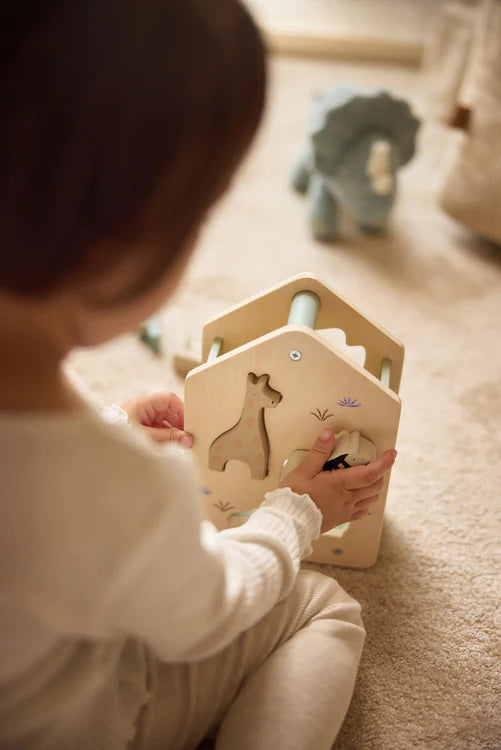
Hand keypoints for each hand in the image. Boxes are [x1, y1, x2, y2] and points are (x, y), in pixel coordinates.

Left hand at [121, 392, 193, 446]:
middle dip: (179, 424)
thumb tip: (188, 439)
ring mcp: (140, 419)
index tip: (190, 424)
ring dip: (172, 434)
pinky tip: (170, 449)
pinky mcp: (138, 430)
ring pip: (163, 423)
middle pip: (168, 411)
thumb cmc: (118, 437)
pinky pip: (157, 431)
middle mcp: (142, 409)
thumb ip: (168, 437)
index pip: (169, 399)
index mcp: (143, 403)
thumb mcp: (147, 437)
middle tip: (188, 439)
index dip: (182, 410)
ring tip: (180, 446)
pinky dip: (164, 439)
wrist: (96, 448)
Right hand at [279, 429, 396, 532]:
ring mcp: (346, 511)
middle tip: (376, 462)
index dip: (384, 463)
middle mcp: (348, 499)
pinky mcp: (341, 519)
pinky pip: (361, 512)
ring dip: (374, 486)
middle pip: (374, 486)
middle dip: (380, 472)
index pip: (370, 473)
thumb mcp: (303, 470)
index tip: (392, 453)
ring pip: (371, 499)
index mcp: (340, 484)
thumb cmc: (293, 496)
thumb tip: (330, 434)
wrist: (287, 522)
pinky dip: (366, 502)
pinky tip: (360, 498)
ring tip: (368, 476)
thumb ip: (319, 452)